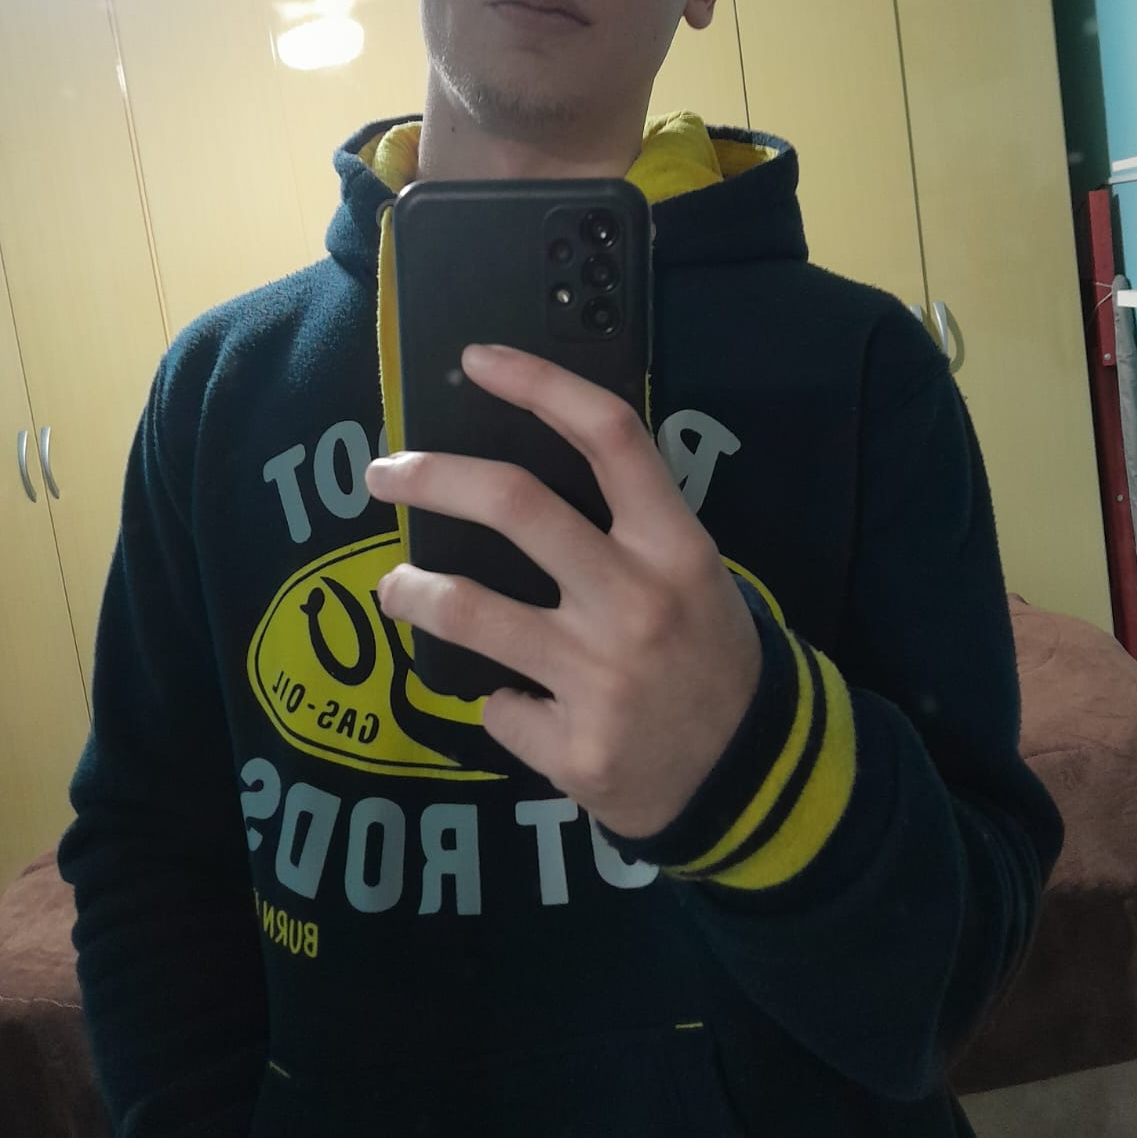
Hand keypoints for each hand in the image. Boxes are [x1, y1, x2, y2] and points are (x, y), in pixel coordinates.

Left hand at [365, 343, 761, 839]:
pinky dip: (498, 701)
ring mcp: (604, 678)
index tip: (477, 359)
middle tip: (383, 474)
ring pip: (470, 610)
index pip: (608, 435)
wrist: (753, 778)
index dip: (539, 382)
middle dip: (431, 477)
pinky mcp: (578, 748)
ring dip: (413, 591)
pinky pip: (499, 707)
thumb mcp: (690, 577)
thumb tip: (506, 489)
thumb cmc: (709, 658)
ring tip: (396, 589)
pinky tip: (519, 704)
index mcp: (675, 547)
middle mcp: (637, 601)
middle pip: (515, 503)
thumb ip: (621, 532)